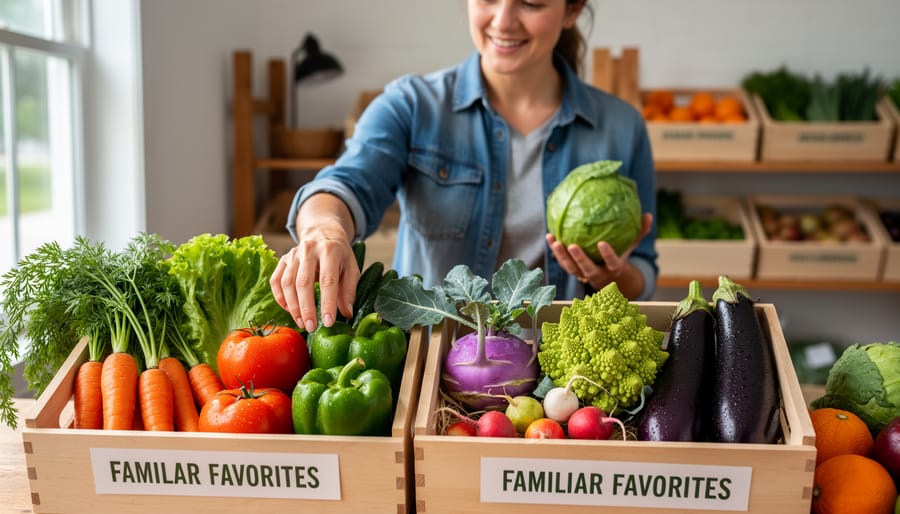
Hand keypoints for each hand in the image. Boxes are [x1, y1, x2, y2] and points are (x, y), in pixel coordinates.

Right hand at [269, 193, 358, 332]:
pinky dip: (280, 298)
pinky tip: (289, 310)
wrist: (323, 232)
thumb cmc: (339, 254)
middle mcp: (309, 250)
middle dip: (307, 308)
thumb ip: (349, 290)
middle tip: (311, 327)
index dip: (327, 303)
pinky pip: (276, 281)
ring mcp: (293, 254)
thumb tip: (346, 313)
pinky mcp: (283, 260)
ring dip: (293, 306)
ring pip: (287, 283)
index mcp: (330, 251)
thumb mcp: (351, 268)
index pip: (328, 280)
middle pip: (304, 282)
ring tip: (301, 323)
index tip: (328, 322)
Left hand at [546, 213, 652, 290]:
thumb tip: (648, 215)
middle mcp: (597, 273)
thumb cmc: (620, 257)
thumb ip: (639, 232)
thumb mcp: (630, 247)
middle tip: (573, 245)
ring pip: (571, 268)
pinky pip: (563, 263)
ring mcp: (584, 274)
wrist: (608, 279)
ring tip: (554, 240)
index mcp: (613, 267)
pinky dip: (556, 252)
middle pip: (587, 268)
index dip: (607, 255)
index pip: (612, 262)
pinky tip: (550, 237)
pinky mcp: (573, 271)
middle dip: (579, 258)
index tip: (602, 243)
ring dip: (561, 256)